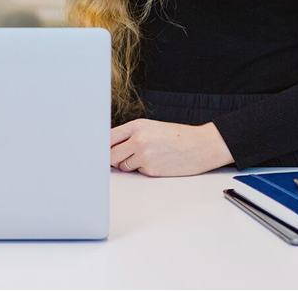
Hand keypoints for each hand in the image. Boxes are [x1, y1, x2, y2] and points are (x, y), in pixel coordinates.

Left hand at [110, 118, 233, 176]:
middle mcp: (138, 139)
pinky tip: (157, 163)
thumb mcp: (151, 127)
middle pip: (110, 155)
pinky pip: (138, 172)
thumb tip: (110, 147)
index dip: (102, 146)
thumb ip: (131, 135)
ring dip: (129, 165)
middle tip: (119, 158)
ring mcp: (144, 155)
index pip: (108, 137)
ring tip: (147, 156)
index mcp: (137, 126)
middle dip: (112, 159)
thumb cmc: (177, 136)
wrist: (201, 145)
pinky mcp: (151, 170)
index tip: (96, 150)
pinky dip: (143, 170)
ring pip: (123, 165)